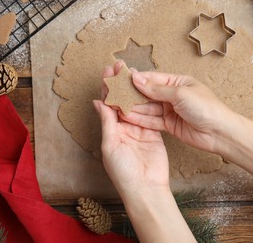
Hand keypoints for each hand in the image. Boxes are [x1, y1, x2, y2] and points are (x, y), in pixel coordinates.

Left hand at [93, 62, 169, 198]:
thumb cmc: (123, 171)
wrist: (146, 187)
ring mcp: (139, 129)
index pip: (107, 104)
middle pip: (121, 100)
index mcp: (110, 130)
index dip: (107, 87)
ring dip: (134, 88)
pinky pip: (150, 113)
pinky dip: (148, 101)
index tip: (108, 71)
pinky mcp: (153, 132)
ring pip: (136, 104)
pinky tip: (147, 88)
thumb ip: (107, 122)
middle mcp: (123, 127)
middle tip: (120, 65)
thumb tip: (98, 101)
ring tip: (134, 71)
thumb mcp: (110, 145)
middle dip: (120, 83)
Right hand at [121, 71, 237, 155]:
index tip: (120, 78)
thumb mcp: (180, 94)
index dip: (137, 79)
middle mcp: (173, 95)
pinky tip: (127, 117)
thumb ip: (156, 89)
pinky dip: (140, 119)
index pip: (153, 79)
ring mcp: (171, 111)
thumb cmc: (206, 107)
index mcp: (178, 82)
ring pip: (148, 108)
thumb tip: (137, 78)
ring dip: (133, 107)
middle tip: (114, 93)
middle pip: (148, 93)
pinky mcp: (169, 125)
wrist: (219, 132)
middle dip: (132, 94)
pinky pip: (152, 121)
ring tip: (116, 105)